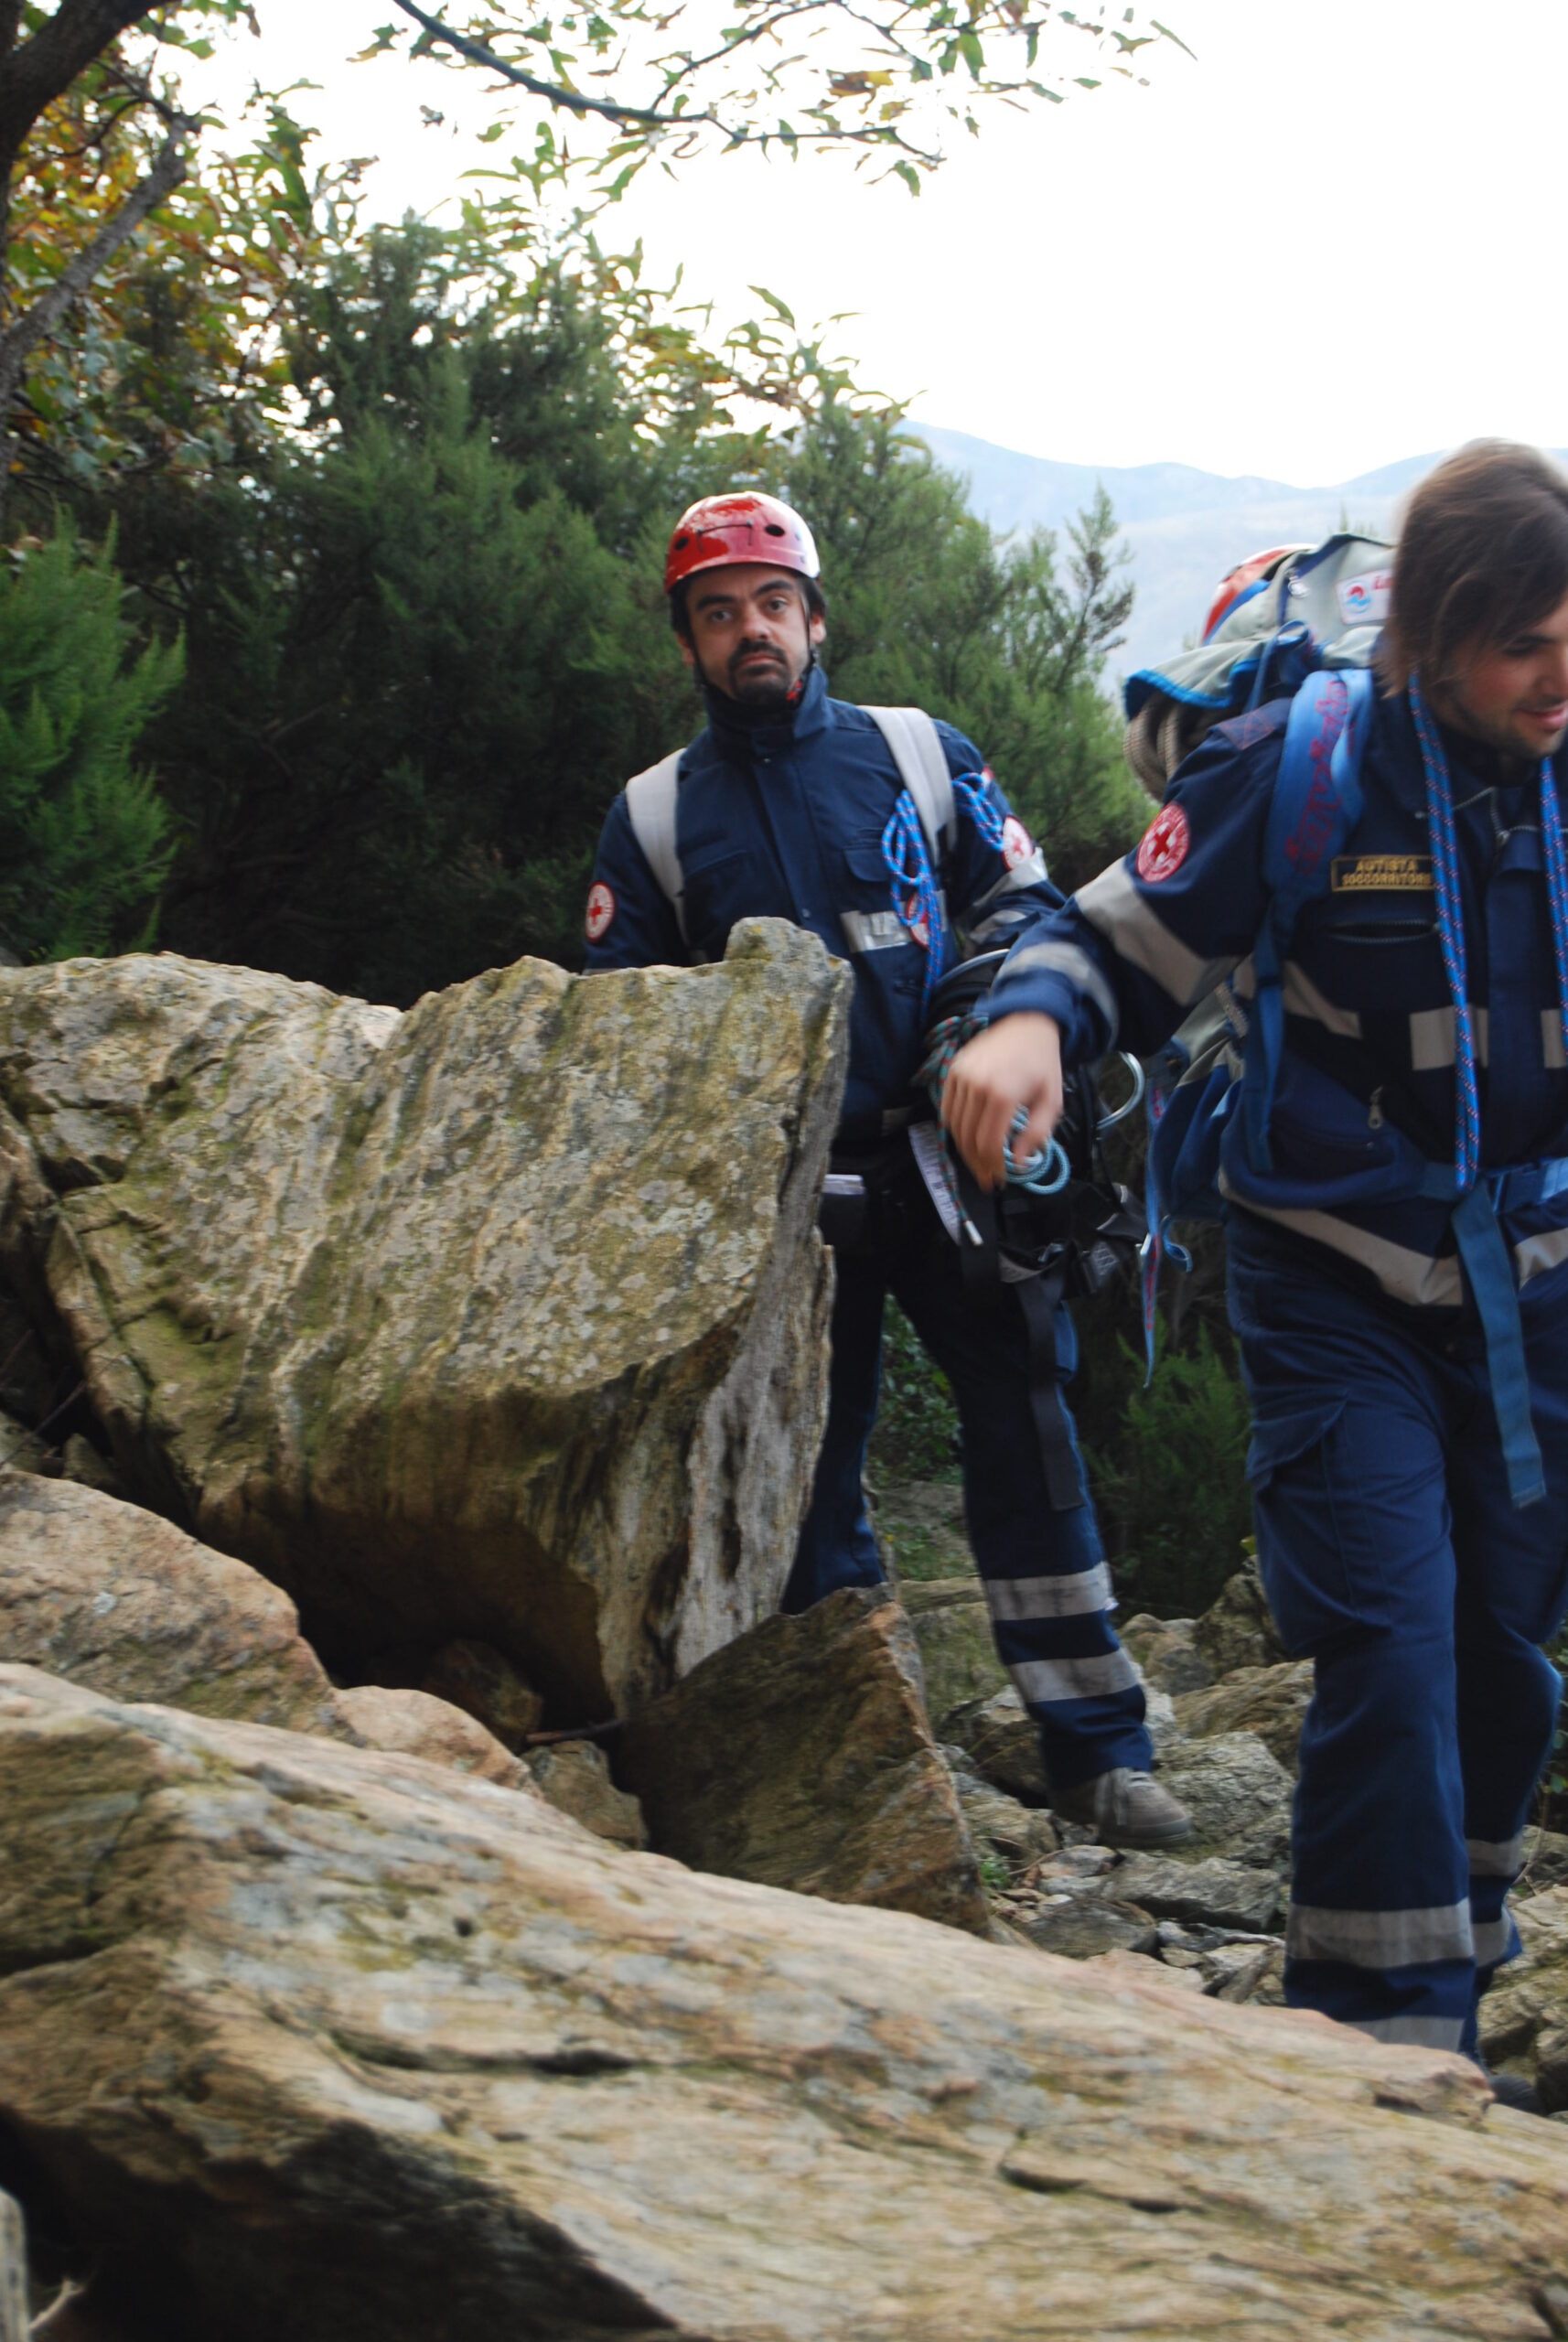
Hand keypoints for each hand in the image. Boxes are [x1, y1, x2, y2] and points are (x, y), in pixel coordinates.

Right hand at [941, 1013, 1063, 1190]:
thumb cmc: (1042, 1064)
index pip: (988, 1143)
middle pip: (968, 1138)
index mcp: (1003, 1093)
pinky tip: (966, 1139)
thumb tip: (1017, 1162)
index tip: (998, 1180)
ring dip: (964, 1150)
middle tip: (986, 1178)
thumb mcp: (1052, 1101)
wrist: (1026, 1025)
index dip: (992, 1167)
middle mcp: (976, 1085)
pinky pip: (947, 1109)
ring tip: (978, 1163)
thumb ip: (1037, 1134)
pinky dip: (954, 1128)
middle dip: (977, 1164)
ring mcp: (960, 1077)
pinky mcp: (952, 1071)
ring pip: (954, 1127)